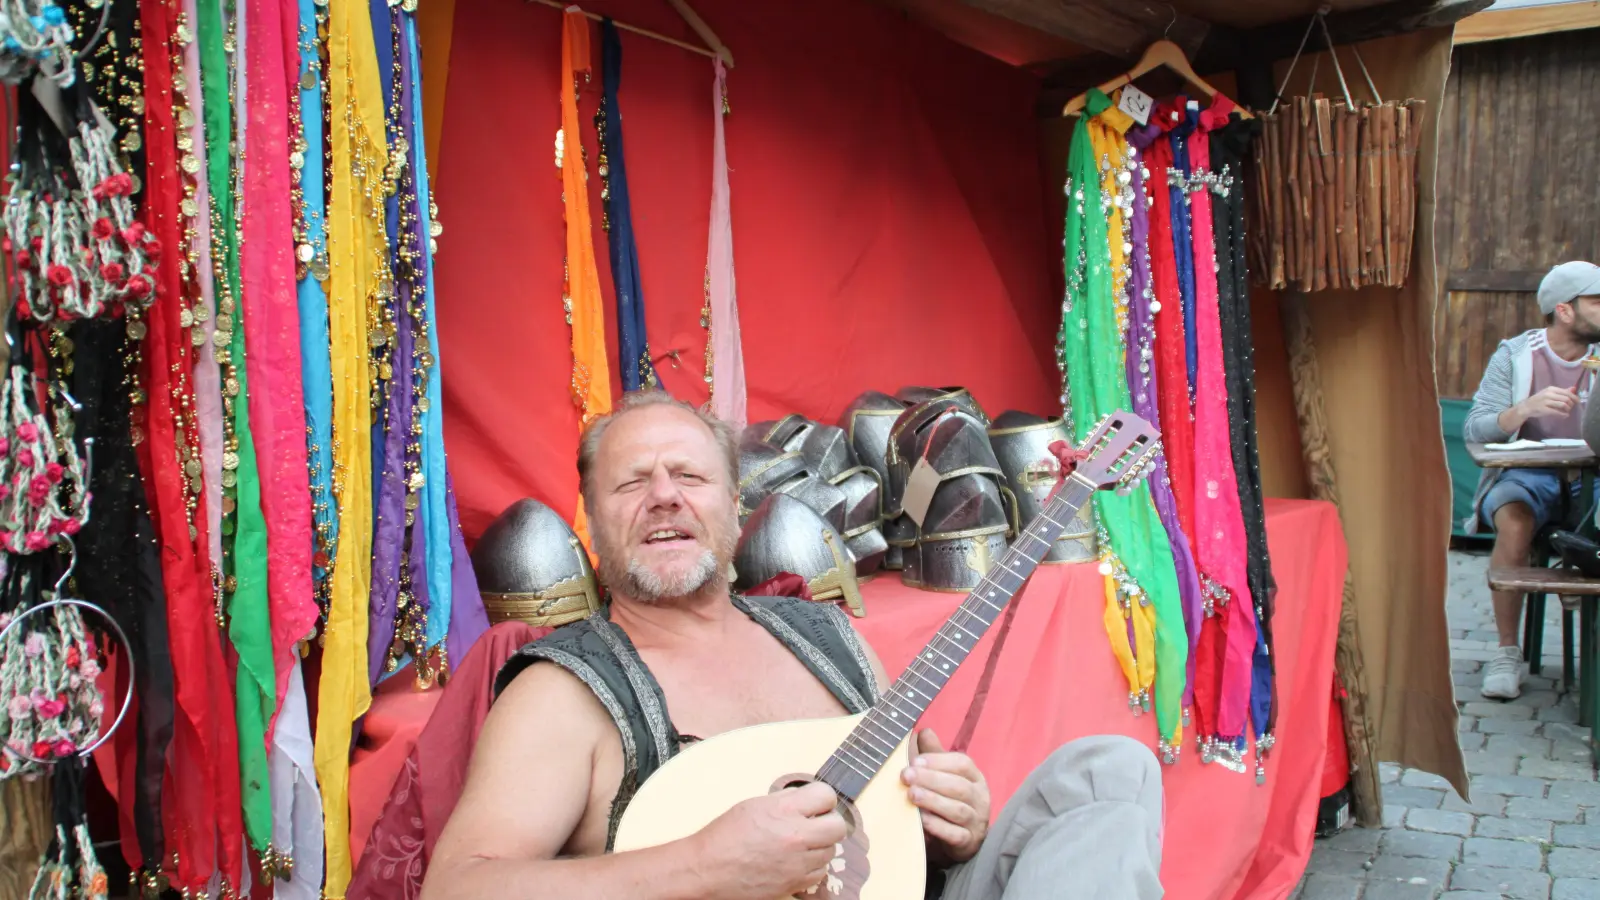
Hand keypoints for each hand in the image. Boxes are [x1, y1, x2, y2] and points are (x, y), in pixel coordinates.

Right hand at [688, 782, 848, 899]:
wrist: (708, 869)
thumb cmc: (725, 835)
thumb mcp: (754, 804)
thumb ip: (784, 800)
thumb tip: (805, 799)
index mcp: (784, 810)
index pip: (827, 796)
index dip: (822, 798)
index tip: (816, 803)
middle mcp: (796, 837)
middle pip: (838, 826)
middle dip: (828, 822)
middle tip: (815, 823)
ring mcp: (797, 863)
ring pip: (830, 851)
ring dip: (819, 845)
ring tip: (800, 844)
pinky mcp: (794, 884)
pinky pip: (819, 873)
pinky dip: (812, 866)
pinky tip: (796, 861)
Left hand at [902, 730, 989, 865]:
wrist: (962, 839)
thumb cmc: (951, 800)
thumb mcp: (945, 775)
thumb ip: (935, 755)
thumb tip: (924, 731)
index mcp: (975, 777)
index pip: (963, 764)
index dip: (939, 761)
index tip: (915, 760)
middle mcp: (980, 798)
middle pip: (959, 786)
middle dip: (931, 779)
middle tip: (906, 776)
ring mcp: (976, 821)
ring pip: (958, 810)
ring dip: (933, 801)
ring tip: (911, 795)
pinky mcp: (968, 843)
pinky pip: (955, 834)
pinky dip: (938, 826)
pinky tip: (921, 819)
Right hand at [1522, 386, 1579, 419]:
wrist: (1526, 407)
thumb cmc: (1539, 400)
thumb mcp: (1550, 393)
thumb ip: (1562, 391)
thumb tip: (1574, 388)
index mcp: (1551, 389)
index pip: (1567, 392)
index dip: (1574, 397)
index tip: (1578, 402)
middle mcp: (1549, 394)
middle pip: (1566, 398)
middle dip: (1571, 404)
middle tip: (1570, 408)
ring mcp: (1546, 402)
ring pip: (1563, 404)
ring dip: (1568, 409)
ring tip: (1567, 411)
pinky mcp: (1544, 410)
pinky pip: (1557, 412)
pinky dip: (1563, 414)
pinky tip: (1565, 415)